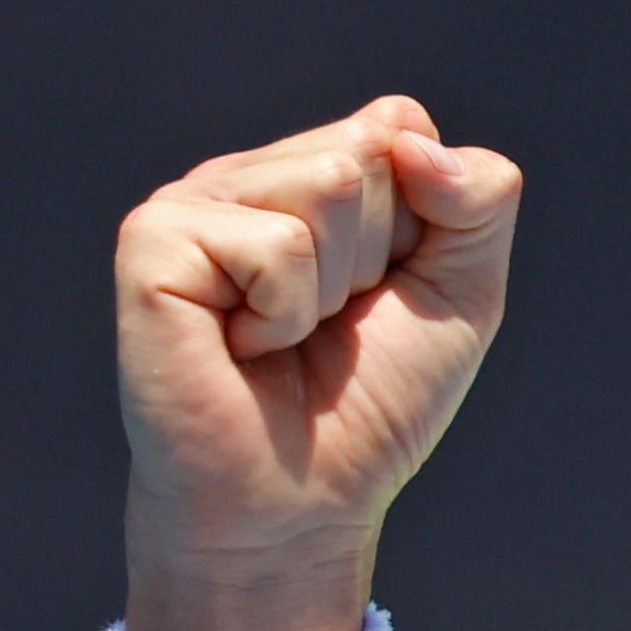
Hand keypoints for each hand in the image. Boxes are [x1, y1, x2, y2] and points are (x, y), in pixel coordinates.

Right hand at [115, 96, 522, 630]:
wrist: (301, 504)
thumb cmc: (371, 404)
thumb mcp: (464, 292)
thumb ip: (477, 197)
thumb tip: (410, 134)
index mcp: (310, 173)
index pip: (401, 126)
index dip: (423, 223)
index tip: (383, 293)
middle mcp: (246, 177)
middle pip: (369, 151)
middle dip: (380, 256)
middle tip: (329, 326)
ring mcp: (192, 204)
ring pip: (326, 182)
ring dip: (332, 286)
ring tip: (283, 337)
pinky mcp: (153, 243)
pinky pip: (274, 240)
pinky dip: (284, 312)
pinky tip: (241, 346)